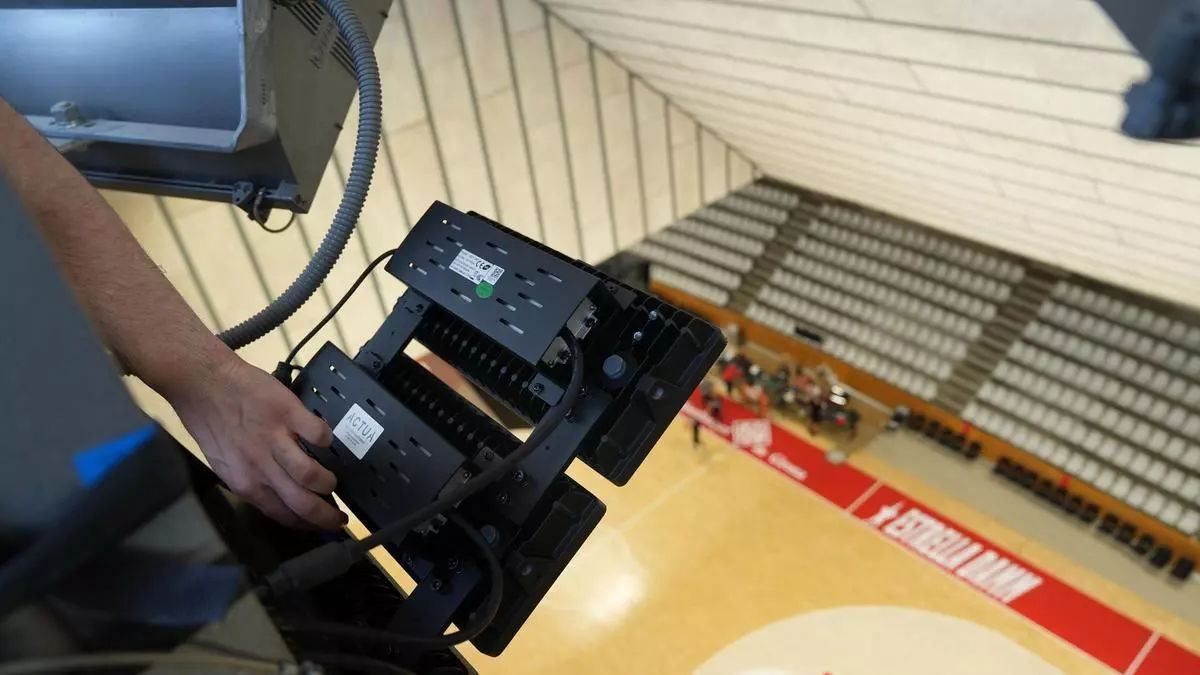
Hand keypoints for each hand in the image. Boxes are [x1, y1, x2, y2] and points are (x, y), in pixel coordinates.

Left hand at [170, 355, 345, 529]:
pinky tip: (324, 440)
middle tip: (340, 516)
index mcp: (245, 483)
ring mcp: (275, 439)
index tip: (323, 525)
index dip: (309, 525)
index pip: (284, 516)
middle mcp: (260, 468)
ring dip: (327, 481)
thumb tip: (278, 495)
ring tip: (331, 478)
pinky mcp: (288, 412)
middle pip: (304, 504)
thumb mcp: (223, 462)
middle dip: (328, 516)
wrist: (201, 383)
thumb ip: (251, 480)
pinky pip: (318, 433)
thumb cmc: (210, 421)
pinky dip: (326, 439)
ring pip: (312, 476)